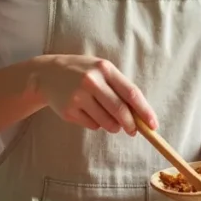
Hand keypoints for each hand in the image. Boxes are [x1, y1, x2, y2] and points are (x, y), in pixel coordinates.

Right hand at [34, 55, 158, 134]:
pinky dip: (97, 124)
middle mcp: (91, 81)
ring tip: (109, 119)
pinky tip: (89, 113)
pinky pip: (92, 125)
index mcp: (105, 69)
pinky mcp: (68, 111)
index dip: (144, 111)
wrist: (46, 74)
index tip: (153, 125)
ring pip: (106, 122)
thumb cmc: (82, 72)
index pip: (131, 93)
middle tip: (133, 131)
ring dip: (113, 126)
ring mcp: (78, 97)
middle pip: (119, 110)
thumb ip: (120, 88)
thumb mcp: (101, 71)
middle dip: (130, 124)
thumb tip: (140, 115)